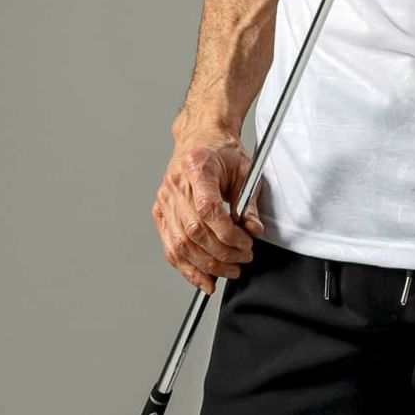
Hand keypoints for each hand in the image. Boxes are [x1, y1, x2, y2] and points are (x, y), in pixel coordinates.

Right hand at [152, 120, 264, 293]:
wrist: (201, 137)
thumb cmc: (223, 151)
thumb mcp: (246, 170)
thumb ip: (249, 203)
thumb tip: (254, 230)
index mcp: (197, 167)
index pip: (208, 210)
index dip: (227, 233)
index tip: (245, 243)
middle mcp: (175, 184)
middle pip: (193, 231)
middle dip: (221, 253)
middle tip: (243, 259)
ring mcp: (164, 199)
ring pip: (179, 244)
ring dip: (205, 265)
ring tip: (228, 272)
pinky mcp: (160, 212)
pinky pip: (170, 246)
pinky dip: (186, 266)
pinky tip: (203, 278)